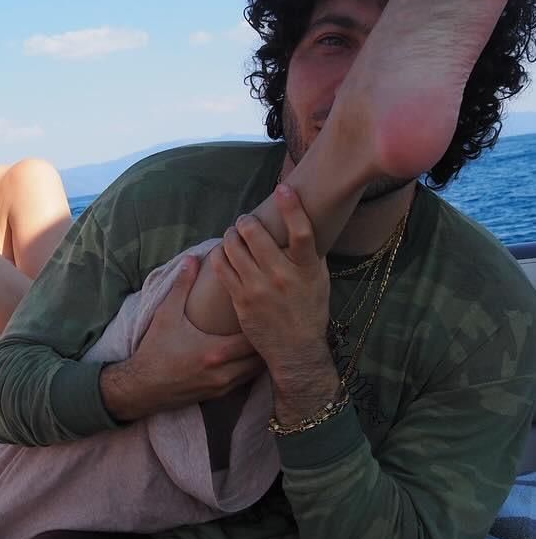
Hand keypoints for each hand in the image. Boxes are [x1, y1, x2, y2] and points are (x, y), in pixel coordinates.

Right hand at [100, 256, 264, 421]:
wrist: (141, 388)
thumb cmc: (154, 351)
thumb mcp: (166, 315)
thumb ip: (181, 286)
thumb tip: (192, 259)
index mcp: (215, 351)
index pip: (254, 338)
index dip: (262, 324)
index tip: (265, 310)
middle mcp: (223, 372)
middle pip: (261, 357)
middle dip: (266, 341)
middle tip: (271, 323)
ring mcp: (222, 386)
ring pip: (256, 372)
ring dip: (260, 357)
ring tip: (264, 338)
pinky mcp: (218, 395)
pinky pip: (245, 382)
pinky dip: (249, 369)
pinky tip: (248, 357)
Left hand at [213, 184, 331, 378]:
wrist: (295, 349)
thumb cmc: (310, 311)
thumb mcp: (319, 281)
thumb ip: (310, 255)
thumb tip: (301, 226)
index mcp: (306, 269)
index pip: (301, 232)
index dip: (291, 207)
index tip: (283, 188)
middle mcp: (282, 276)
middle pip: (256, 235)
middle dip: (246, 221)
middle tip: (246, 221)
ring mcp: (258, 288)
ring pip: (234, 248)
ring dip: (231, 235)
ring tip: (233, 234)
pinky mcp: (240, 299)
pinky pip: (221, 268)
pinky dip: (220, 255)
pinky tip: (224, 252)